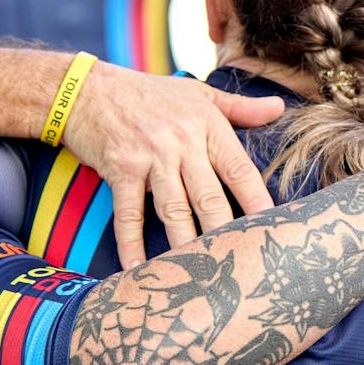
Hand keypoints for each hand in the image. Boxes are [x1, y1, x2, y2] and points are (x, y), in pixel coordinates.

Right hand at [61, 66, 281, 267]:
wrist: (83, 89)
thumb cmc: (147, 94)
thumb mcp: (198, 93)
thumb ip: (240, 107)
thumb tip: (280, 108)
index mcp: (206, 126)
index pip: (238, 168)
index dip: (256, 199)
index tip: (272, 227)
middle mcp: (181, 142)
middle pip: (209, 196)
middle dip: (224, 231)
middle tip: (239, 262)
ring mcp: (150, 157)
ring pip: (174, 209)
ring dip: (185, 243)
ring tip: (199, 275)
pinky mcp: (120, 169)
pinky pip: (128, 213)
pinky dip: (131, 242)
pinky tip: (137, 268)